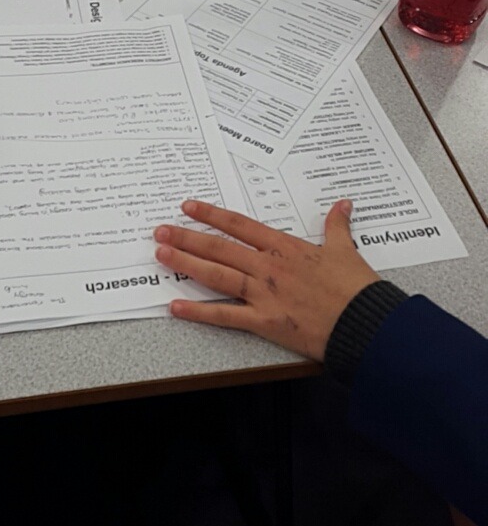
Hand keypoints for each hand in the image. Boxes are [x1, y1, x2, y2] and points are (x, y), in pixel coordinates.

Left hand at [154, 199, 379, 361]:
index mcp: (284, 247)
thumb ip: (337, 226)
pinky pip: (225, 316)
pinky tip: (176, 307)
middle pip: (220, 248)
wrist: (365, 321)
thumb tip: (342, 204)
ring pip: (217, 275)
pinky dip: (199, 312)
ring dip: (186, 263)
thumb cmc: (356, 287)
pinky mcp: (265, 321)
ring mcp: (264, 294)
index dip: (212, 215)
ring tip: (161, 254)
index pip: (239, 225)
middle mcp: (268, 266)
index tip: (189, 207)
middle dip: (187, 237)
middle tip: (160, 230)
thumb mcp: (345, 250)